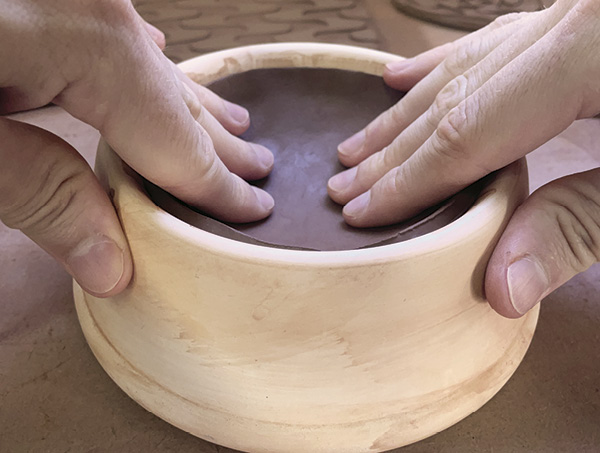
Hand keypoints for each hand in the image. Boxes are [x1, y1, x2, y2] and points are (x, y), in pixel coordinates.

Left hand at [0, 0, 273, 296]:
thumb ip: (40, 196)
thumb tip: (112, 270)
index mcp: (84, 40)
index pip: (175, 136)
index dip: (217, 184)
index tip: (254, 211)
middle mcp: (92, 5)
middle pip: (175, 94)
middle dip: (218, 141)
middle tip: (259, 170)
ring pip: (151, 60)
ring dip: (190, 101)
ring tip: (231, 122)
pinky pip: (118, 31)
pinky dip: (145, 64)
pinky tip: (158, 60)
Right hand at [327, 0, 599, 317]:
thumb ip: (580, 228)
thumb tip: (499, 290)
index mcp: (591, 48)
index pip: (468, 129)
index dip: (409, 177)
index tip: (359, 209)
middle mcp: (572, 16)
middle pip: (458, 93)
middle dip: (395, 147)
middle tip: (342, 183)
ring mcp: (574, 13)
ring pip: (468, 62)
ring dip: (408, 109)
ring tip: (361, 140)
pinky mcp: (580, 21)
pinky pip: (498, 38)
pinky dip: (449, 62)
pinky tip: (407, 72)